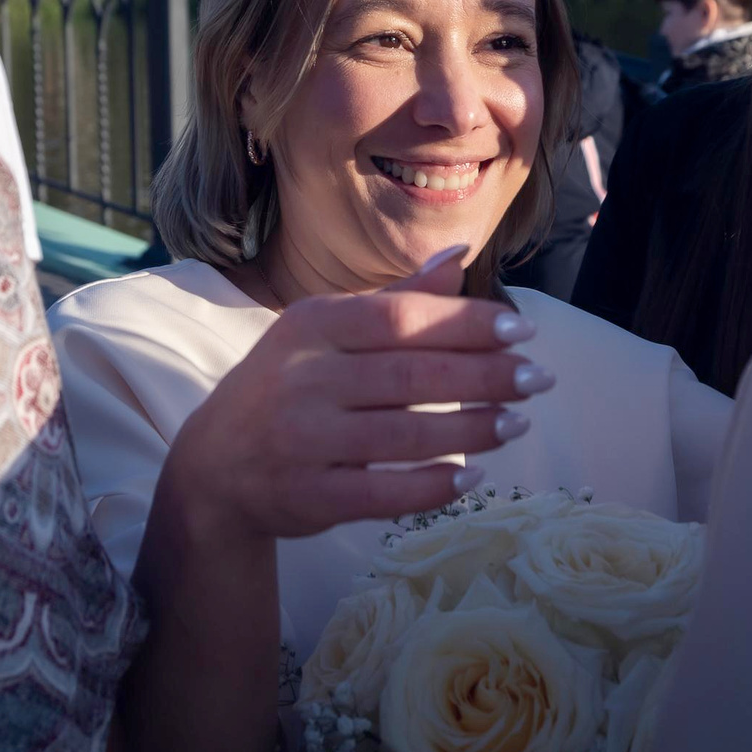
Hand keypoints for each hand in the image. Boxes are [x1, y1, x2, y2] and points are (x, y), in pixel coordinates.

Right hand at [155, 247, 551, 548]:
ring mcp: (304, 441)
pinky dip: (433, 487)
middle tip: (538, 379)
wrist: (214, 467)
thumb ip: (393, 300)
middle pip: (410, 376)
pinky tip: (473, 477)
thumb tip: (459, 255)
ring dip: (472, 430)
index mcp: (311, 326)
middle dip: (484, 377)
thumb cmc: (287, 386)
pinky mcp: (309, 496)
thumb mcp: (325, 333)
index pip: (400, 318)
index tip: (522, 330)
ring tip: (519, 423)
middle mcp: (304, 379)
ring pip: (405, 436)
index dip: (466, 323)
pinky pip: (384, 493)